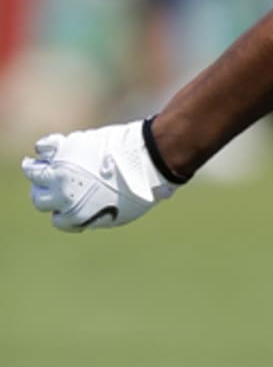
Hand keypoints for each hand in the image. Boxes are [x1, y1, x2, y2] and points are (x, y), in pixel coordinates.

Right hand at [21, 120, 179, 231]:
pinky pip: (44, 147)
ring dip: (37, 169)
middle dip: (46, 193)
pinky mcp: (66, 149)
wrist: (145, 161)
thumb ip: (99, 215)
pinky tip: (51, 148)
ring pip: (34, 172)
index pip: (58, 219)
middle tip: (52, 185)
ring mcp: (61, 171)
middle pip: (39, 198)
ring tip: (39, 165)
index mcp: (76, 216)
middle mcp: (62, 196)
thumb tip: (92, 214)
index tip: (70, 205)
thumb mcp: (121, 213)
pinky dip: (46, 147)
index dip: (65, 211)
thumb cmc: (141, 187)